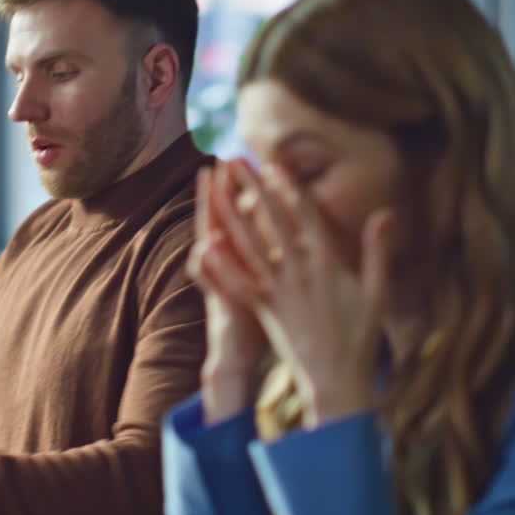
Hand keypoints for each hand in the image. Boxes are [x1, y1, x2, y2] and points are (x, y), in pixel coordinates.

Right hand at [191, 161, 269, 423]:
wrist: (243, 352)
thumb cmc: (268, 314)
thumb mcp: (278, 279)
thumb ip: (288, 250)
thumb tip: (308, 223)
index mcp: (250, 255)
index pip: (249, 215)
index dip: (249, 189)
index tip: (253, 162)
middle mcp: (231, 263)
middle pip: (224, 220)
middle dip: (221, 194)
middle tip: (218, 164)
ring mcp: (223, 280)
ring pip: (212, 245)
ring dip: (209, 220)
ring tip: (209, 192)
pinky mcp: (223, 301)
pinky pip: (212, 281)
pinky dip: (208, 266)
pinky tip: (206, 247)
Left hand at [215, 162, 392, 427]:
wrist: (336, 380)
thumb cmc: (360, 336)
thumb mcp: (378, 292)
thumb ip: (379, 251)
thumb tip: (387, 212)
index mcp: (328, 264)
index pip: (306, 216)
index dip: (289, 187)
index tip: (275, 163)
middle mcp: (300, 272)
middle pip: (272, 220)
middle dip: (252, 188)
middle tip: (234, 160)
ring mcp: (278, 290)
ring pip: (249, 244)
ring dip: (230, 213)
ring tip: (215, 189)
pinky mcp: (263, 309)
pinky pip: (239, 281)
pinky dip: (222, 262)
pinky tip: (205, 242)